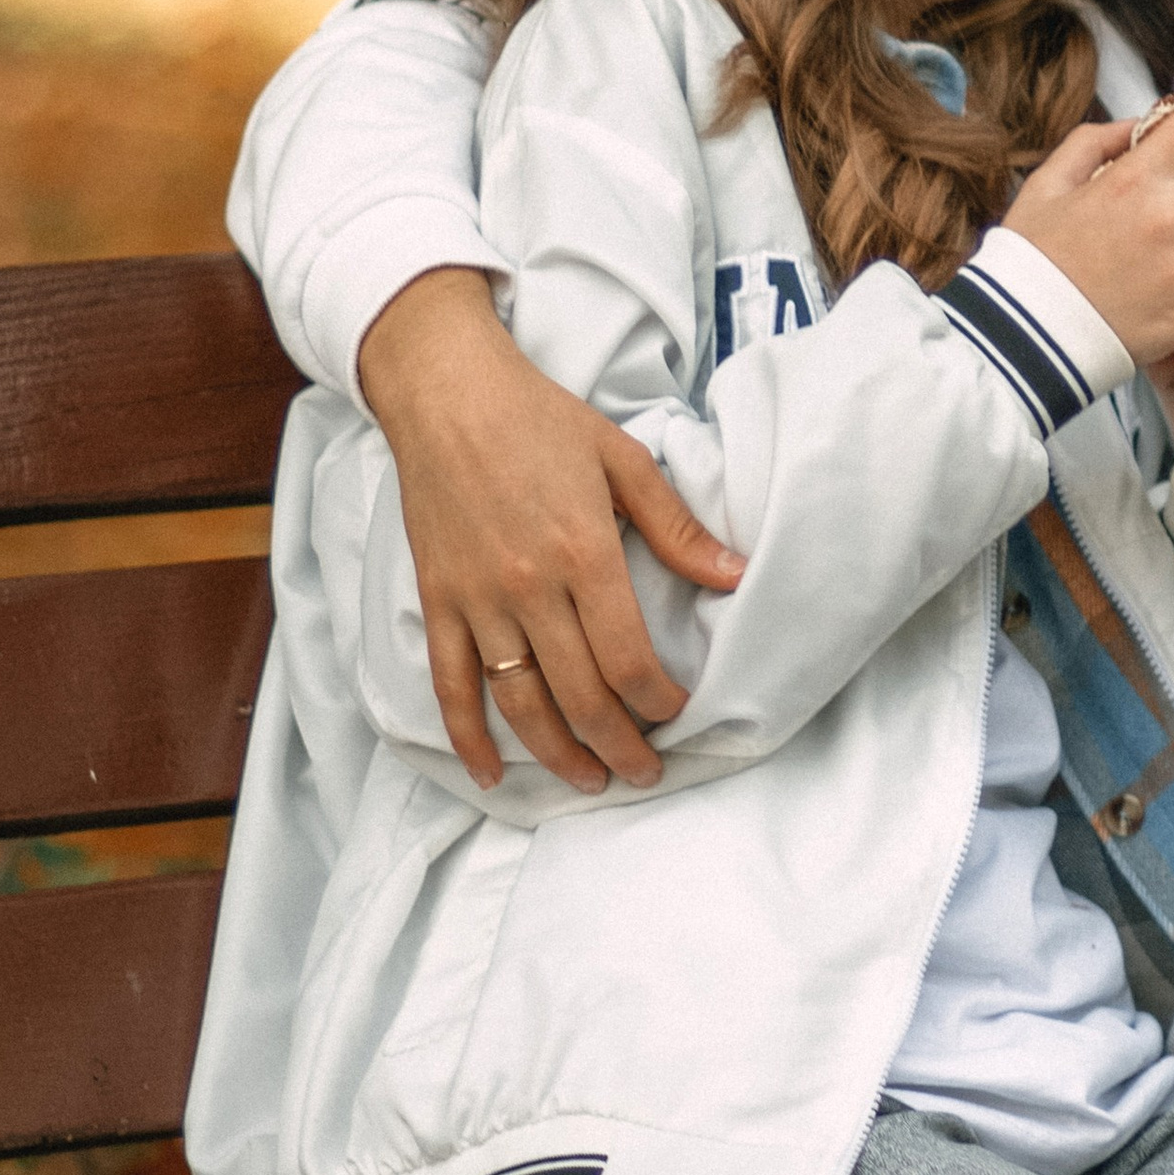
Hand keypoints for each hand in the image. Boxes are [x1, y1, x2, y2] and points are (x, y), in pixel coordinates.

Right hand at [358, 268, 744, 798]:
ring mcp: (477, 599)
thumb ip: (677, 528)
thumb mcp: (624, 460)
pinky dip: (468, 737)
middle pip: (580, 695)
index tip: (679, 714)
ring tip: (590, 782)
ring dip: (558, 754)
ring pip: (520, 702)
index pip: (629, 658)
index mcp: (583, 552)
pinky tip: (492, 773)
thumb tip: (736, 575)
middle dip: (620, 746)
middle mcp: (529, 586)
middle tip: (644, 774)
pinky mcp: (437, 600)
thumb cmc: (541, 419)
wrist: (447, 391)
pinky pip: (449, 684)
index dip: (659, 701)